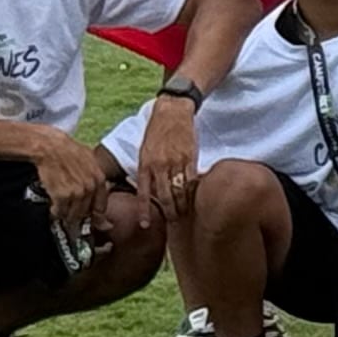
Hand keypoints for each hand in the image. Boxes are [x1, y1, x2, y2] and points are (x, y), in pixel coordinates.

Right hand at [29, 125, 117, 234]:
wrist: (51, 147)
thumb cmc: (68, 152)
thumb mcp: (90, 162)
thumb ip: (95, 179)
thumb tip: (97, 191)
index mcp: (100, 179)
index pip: (101, 207)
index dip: (96, 218)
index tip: (95, 223)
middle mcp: (91, 187)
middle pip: (86, 213)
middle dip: (78, 216)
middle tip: (71, 214)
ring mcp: (77, 192)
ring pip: (73, 215)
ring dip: (66, 215)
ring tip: (61, 208)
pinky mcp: (62, 195)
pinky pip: (59, 212)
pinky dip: (56, 211)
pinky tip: (54, 205)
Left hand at [130, 98, 198, 221]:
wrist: (172, 111)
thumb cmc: (157, 131)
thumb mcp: (144, 150)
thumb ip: (146, 170)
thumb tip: (150, 189)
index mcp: (145, 164)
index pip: (143, 193)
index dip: (144, 211)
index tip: (145, 224)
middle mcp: (159, 165)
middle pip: (164, 196)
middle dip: (168, 211)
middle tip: (172, 221)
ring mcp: (175, 162)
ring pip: (178, 190)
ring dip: (181, 204)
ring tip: (184, 213)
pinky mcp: (190, 157)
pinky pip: (191, 179)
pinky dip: (192, 190)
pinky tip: (194, 197)